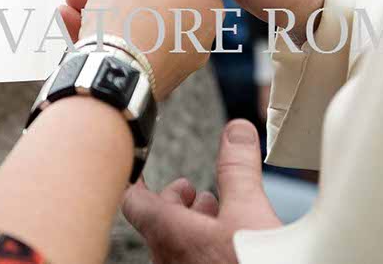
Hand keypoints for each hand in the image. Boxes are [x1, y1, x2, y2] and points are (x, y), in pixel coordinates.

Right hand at [60, 0, 221, 99]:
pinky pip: (131, 46)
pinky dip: (106, 33)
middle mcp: (198, 35)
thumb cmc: (127, 23)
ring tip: (75, 1)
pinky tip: (72, 22)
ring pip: (141, 22)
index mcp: (205, 5)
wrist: (109, 78)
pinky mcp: (152, 76)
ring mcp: (176, 60)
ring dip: (107, 8)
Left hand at [123, 119, 280, 263]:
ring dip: (192, 224)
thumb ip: (237, 168)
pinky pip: (190, 261)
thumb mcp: (249, 211)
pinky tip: (228, 243)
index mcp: (168, 234)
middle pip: (157, 223)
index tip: (137, 168)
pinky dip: (203, 245)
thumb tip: (235, 131)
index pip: (134, 201)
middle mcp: (167, 259)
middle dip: (176, 201)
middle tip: (190, 189)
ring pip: (175, 244)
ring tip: (213, 212)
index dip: (136, 180)